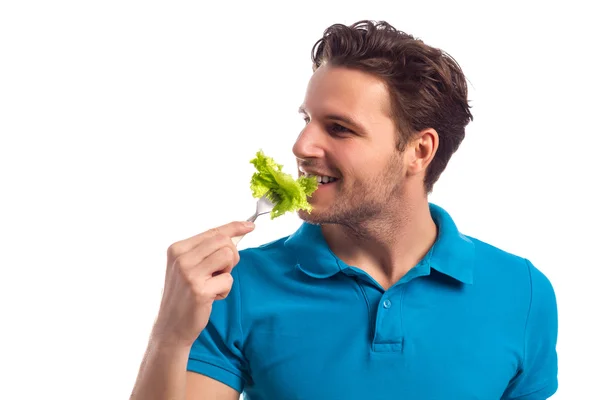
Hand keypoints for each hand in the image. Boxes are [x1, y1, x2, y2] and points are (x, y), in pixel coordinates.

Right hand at [151, 221, 254, 347]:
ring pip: (228, 256)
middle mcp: (181, 258)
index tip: (249, 226)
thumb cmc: (184, 295)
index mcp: (177, 248)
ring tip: (213, 283)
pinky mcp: (200, 290)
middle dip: (231, 256)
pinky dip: (224, 290)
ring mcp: (189, 273)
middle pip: (224, 242)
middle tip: (220, 273)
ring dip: (227, 272)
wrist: (170, 326)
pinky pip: (228, 279)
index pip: (212, 231)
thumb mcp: (188, 267)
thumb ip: (206, 251)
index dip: (234, 227)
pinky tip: (210, 298)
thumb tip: (235, 234)